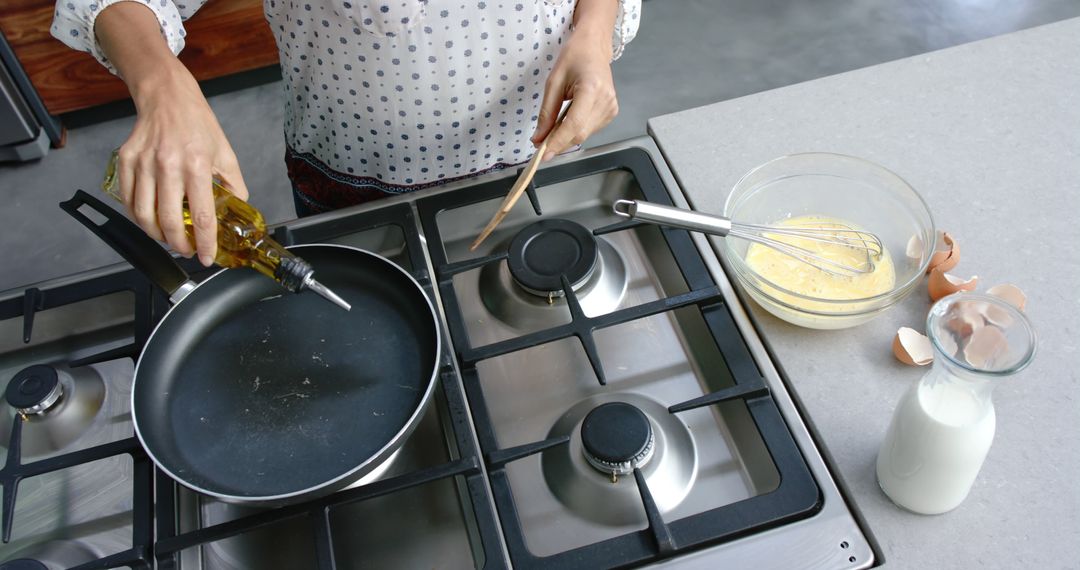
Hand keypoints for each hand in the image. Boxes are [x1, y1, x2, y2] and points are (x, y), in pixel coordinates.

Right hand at [116, 63, 247, 265]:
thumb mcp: (225, 154)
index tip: (206, 257)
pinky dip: (139, 217)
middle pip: (168, 220)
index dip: (204, 242)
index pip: (201, 215)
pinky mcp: (125, 161)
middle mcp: (167, 164)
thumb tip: (236, 213)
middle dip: (179, 245)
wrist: (167, 97)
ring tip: (169, 238)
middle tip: (187, 250)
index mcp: (196, 164)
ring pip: (143, 215)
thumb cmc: (197, 124)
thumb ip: (233, 186)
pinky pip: (128, 200)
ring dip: (157, 235)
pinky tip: (151, 220)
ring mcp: (142, 163)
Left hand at [531, 26, 617, 160]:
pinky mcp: (612, 112)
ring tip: (553, 128)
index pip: (574, 124)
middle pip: (579, 134)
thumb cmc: (574, 57)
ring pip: (584, 135)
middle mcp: (605, 100)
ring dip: (566, 137)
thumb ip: (546, 113)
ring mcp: (611, 107)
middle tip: (540, 144)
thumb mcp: (553, 82)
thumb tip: (539, 138)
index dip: (558, 142)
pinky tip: (568, 120)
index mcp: (591, 88)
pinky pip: (590, 129)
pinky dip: (575, 130)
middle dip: (558, 143)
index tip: (543, 154)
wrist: (593, 47)